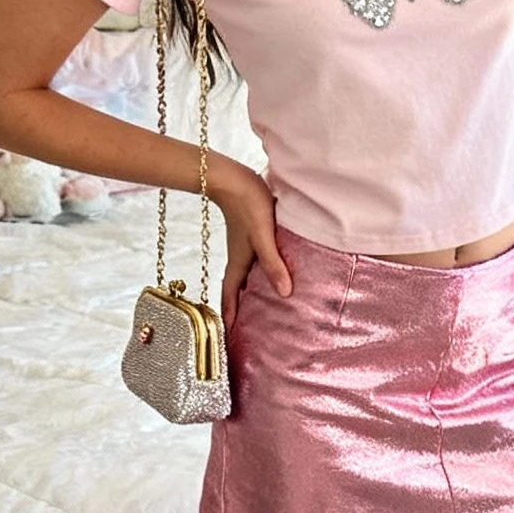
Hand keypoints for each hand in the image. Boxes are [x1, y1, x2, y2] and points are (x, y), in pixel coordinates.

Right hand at [208, 159, 288, 323]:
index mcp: (238, 263)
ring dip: (250, 292)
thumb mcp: (263, 237)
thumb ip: (274, 264)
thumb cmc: (247, 205)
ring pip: (247, 277)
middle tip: (246, 327)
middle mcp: (240, 259)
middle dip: (239, 309)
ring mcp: (245, 247)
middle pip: (237, 290)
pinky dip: (260, 274)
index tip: (228, 334)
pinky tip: (272, 274)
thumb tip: (284, 293)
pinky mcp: (252, 236)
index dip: (229, 315)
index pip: (230, 295)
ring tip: (261, 307)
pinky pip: (255, 263)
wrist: (234, 178)